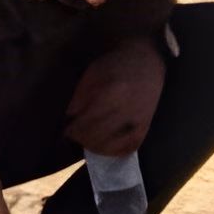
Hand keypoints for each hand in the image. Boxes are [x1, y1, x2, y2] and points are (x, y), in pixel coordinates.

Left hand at [69, 40, 165, 159]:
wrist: (147, 61)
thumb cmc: (116, 65)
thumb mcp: (93, 73)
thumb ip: (80, 96)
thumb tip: (70, 117)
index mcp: (111, 94)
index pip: (86, 122)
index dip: (73, 130)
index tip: (67, 131)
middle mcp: (126, 109)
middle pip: (97, 136)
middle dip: (82, 139)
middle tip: (75, 136)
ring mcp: (138, 120)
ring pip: (112, 146)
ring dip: (95, 148)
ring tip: (87, 142)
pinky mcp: (145, 126)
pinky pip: (129, 147)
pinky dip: (115, 152)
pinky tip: (104, 147)